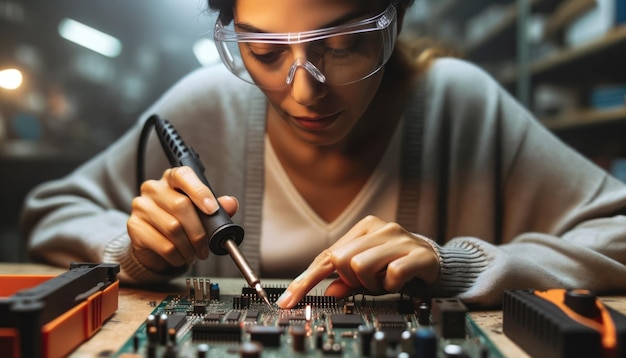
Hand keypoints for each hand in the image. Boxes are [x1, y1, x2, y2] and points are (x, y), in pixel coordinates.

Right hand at [127, 166, 238, 272]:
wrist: (153, 244)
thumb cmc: (179, 222)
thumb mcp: (200, 213)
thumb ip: (217, 207)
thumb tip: (231, 203)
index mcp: (172, 179)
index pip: (183, 175)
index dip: (200, 192)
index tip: (212, 209)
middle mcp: (154, 189)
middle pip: (181, 206)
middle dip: (199, 231)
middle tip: (206, 246)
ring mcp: (141, 206)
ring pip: (173, 228)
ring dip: (189, 247)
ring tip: (194, 253)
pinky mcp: (134, 227)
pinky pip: (163, 245)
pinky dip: (177, 256)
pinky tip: (181, 257)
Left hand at [275, 216, 439, 307]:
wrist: (437, 260)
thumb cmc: (398, 263)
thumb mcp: (369, 272)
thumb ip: (347, 281)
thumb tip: (329, 291)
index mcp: (363, 228)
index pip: (327, 256)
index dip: (305, 281)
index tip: (288, 301)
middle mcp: (380, 229)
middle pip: (341, 260)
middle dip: (350, 280)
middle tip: (367, 283)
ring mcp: (399, 239)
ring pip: (361, 267)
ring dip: (371, 284)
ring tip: (384, 282)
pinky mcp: (417, 254)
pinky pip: (391, 276)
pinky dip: (391, 286)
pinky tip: (399, 281)